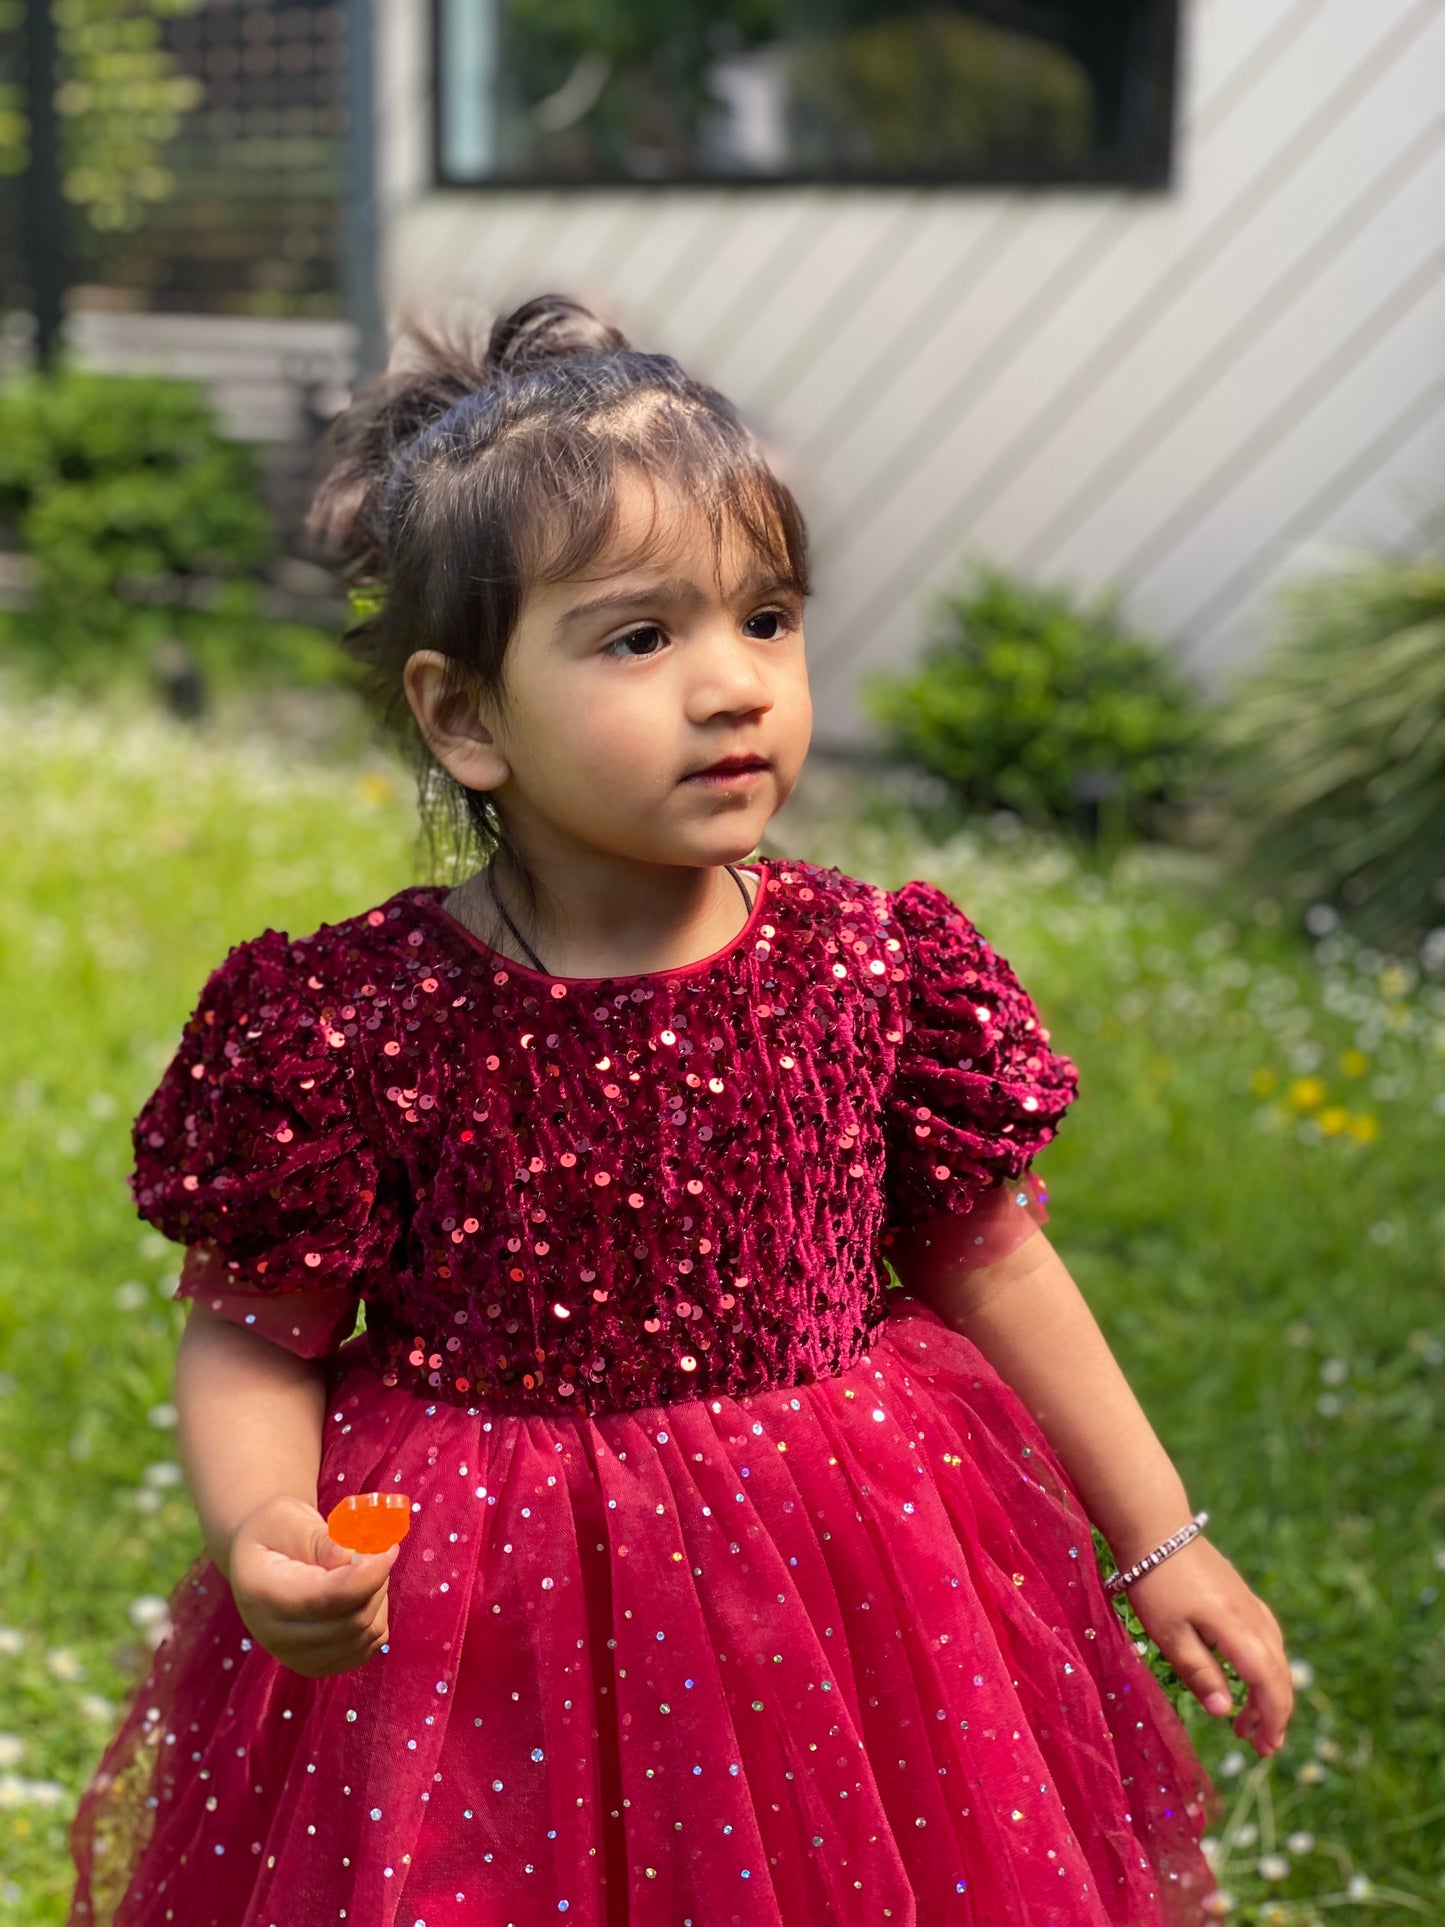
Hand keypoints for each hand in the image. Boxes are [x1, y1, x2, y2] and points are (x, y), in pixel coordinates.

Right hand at [226, 1494, 400, 1677]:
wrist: (258, 1559)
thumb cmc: (274, 1530)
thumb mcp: (290, 1519)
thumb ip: (323, 1540)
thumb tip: (356, 1558)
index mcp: (264, 1595)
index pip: (328, 1599)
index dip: (368, 1576)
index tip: (387, 1548)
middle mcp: (275, 1636)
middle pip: (352, 1621)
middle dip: (377, 1581)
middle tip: (376, 1551)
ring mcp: (295, 1658)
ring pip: (365, 1635)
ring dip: (378, 1598)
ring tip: (364, 1570)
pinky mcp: (316, 1666)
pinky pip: (367, 1648)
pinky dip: (376, 1618)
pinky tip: (361, 1594)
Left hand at [1122, 1535, 1293, 1755]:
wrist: (1154, 1527)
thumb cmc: (1155, 1582)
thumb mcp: (1169, 1634)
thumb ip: (1200, 1673)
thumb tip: (1225, 1713)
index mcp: (1237, 1629)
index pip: (1268, 1683)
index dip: (1271, 1719)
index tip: (1264, 1748)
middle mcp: (1252, 1616)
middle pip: (1278, 1672)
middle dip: (1274, 1713)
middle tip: (1261, 1746)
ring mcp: (1248, 1602)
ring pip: (1275, 1654)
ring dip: (1269, 1690)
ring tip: (1247, 1720)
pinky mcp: (1240, 1593)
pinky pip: (1266, 1635)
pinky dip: (1265, 1663)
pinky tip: (1248, 1672)